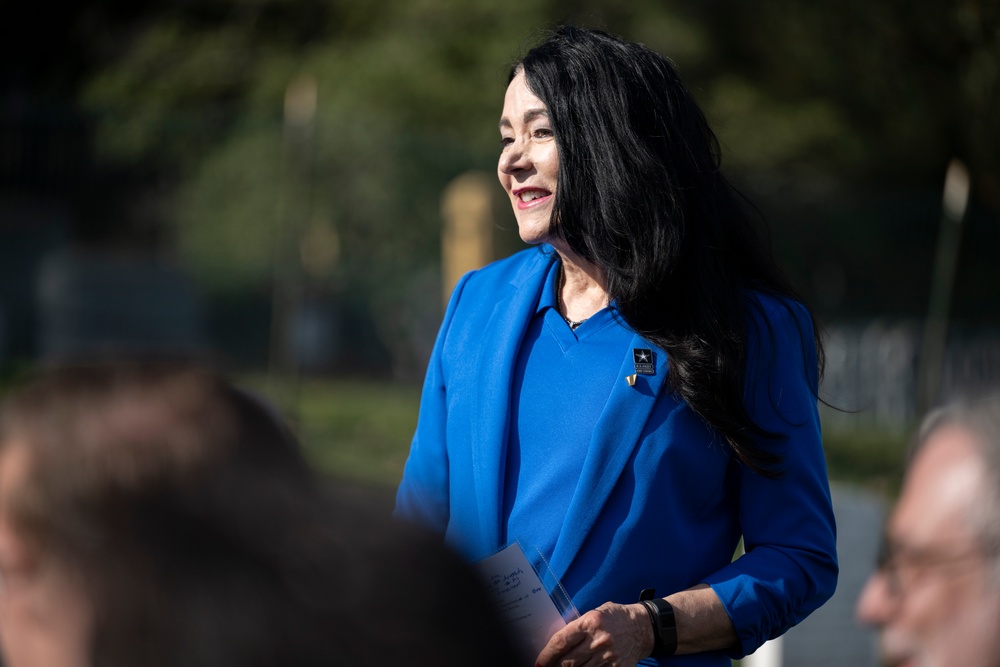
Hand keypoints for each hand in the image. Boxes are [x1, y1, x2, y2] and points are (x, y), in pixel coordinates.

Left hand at [535, 601, 651, 666]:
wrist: (643, 627)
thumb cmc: (616, 617)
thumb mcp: (595, 614)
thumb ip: (577, 627)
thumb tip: (557, 644)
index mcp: (590, 622)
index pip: (561, 641)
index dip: (546, 655)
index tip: (539, 662)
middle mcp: (598, 639)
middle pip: (568, 661)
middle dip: (555, 666)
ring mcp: (608, 656)